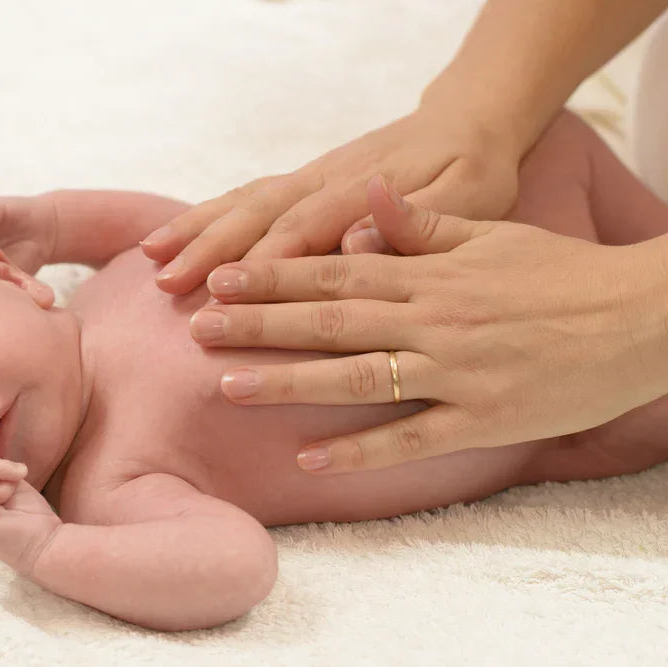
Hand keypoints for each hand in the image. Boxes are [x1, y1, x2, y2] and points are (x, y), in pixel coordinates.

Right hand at [141, 104, 520, 293]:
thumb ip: (418, 219)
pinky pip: (244, 197)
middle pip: (260, 214)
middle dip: (213, 251)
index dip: (267, 262)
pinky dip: (204, 217)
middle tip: (172, 287)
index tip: (228, 293)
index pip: (307, 228)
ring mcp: (307, 178)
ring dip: (197, 232)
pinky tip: (168, 240)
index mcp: (366, 191)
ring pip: (243, 203)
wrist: (466, 123)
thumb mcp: (471, 196)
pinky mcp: (298, 182)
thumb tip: (358, 237)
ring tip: (154, 263)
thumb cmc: (473, 170)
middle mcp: (326, 181)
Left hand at [190, 176, 667, 472]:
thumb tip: (367, 194)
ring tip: (229, 385)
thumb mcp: (490, 234)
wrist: (641, 318)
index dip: (274, 274)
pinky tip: (307, 457)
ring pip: (357, 376)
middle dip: (260, 324)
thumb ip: (420, 224)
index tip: (221, 278)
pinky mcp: (482, 419)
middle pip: (331, 319)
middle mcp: (433, 319)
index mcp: (430, 273)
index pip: (335, 268)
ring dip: (289, 381)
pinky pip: (410, 438)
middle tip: (200, 328)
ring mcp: (456, 371)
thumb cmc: (559, 273)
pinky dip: (358, 449)